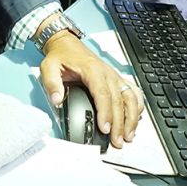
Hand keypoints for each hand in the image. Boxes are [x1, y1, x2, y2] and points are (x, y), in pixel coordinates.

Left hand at [40, 33, 143, 147]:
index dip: (106, 113)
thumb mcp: (49, 67)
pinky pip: (133, 92)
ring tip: (128, 135)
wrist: (68, 44)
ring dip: (132, 117)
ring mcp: (115, 76)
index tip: (105, 129)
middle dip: (120, 123)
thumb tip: (57, 100)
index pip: (103, 94)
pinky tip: (136, 119)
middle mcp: (108, 74)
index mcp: (92, 70)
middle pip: (119, 100)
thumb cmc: (61, 56)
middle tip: (117, 141)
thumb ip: (52, 84)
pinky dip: (137, 106)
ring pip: (130, 97)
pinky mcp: (117, 79)